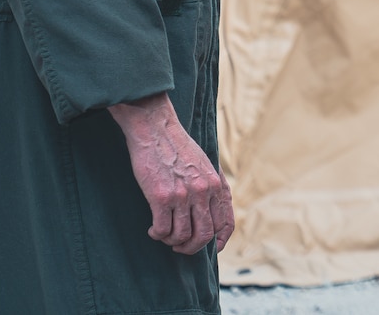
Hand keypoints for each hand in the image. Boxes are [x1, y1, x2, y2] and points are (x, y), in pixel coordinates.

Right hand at [109, 92, 233, 255]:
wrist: (156, 130)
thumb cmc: (177, 147)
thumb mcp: (204, 164)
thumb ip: (211, 185)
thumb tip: (212, 210)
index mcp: (216, 184)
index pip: (226, 221)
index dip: (220, 240)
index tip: (212, 249)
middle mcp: (203, 191)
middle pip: (205, 235)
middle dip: (192, 247)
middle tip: (180, 246)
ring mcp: (183, 195)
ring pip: (182, 236)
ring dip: (172, 241)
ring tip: (164, 235)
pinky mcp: (161, 197)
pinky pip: (163, 229)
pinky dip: (157, 234)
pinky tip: (153, 229)